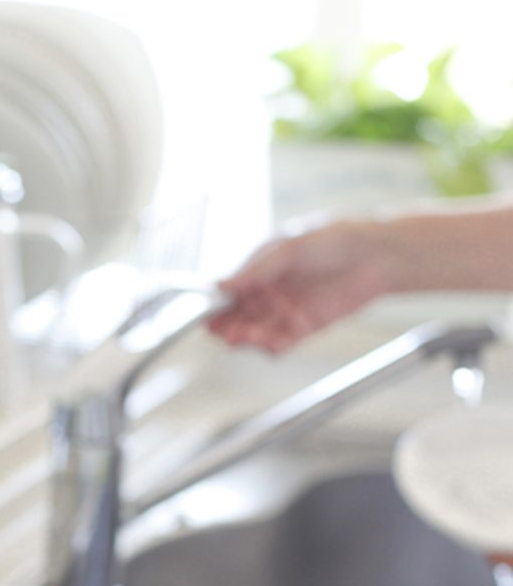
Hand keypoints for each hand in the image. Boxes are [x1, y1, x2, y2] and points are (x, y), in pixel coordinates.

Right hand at [208, 220, 398, 352]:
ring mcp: (284, 310)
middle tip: (225, 331)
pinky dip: (271, 347)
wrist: (379, 254)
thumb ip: (257, 269)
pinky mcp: (303, 327)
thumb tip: (222, 285)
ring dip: (246, 338)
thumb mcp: (290, 248)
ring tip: (245, 338)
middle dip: (227, 325)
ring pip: (254, 331)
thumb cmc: (336, 238)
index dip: (215, 303)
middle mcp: (268, 290)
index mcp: (260, 267)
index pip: (229, 290)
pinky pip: (279, 343)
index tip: (206, 313)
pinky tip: (269, 344)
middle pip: (237, 315)